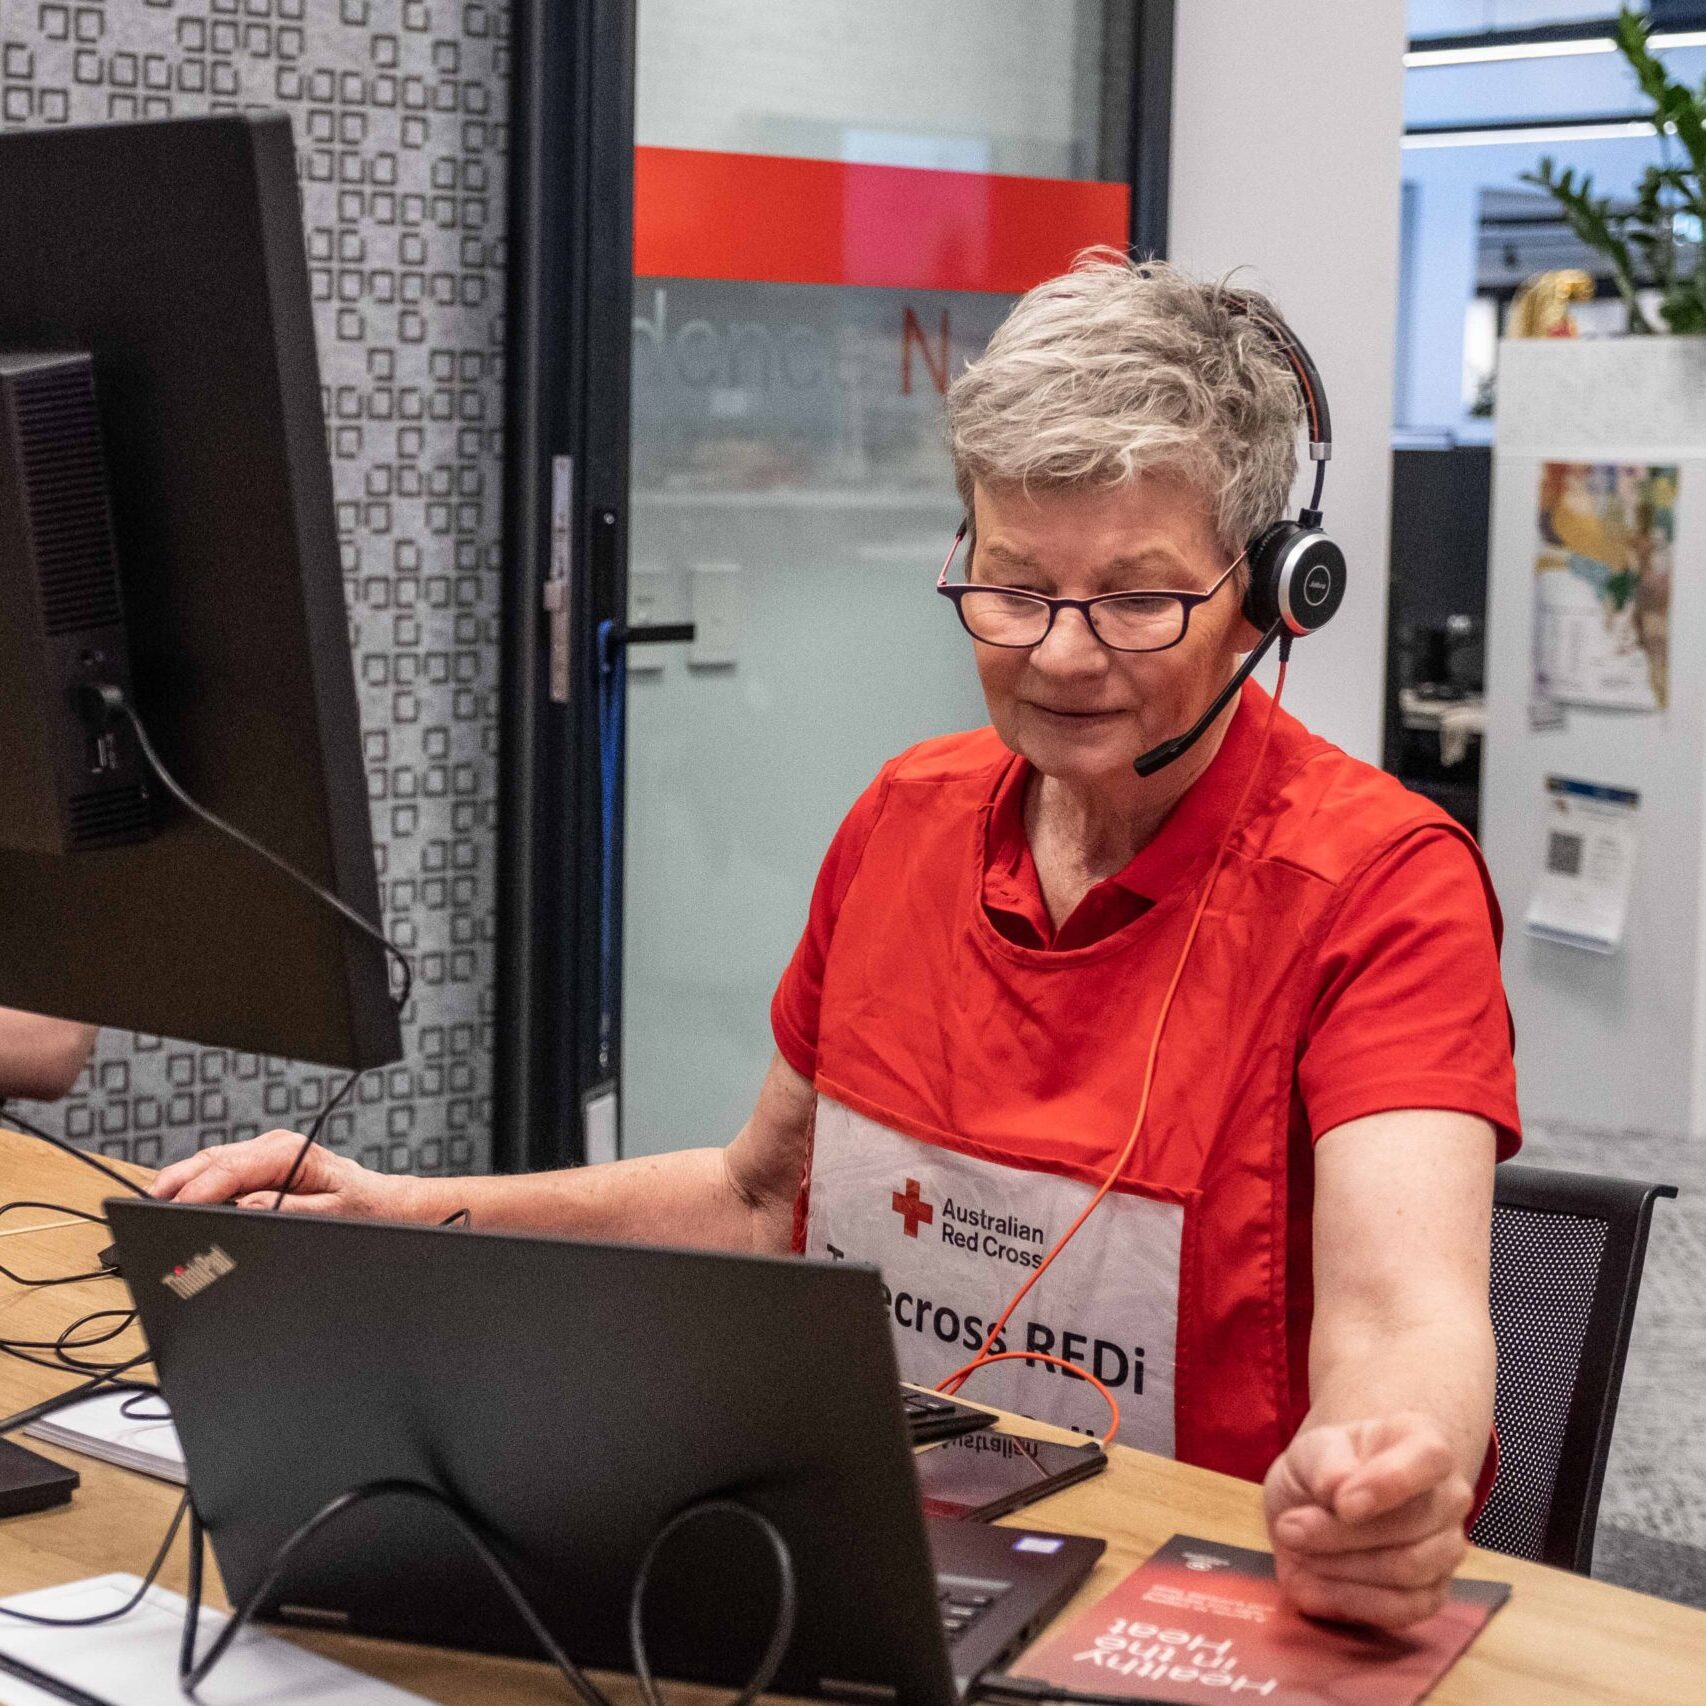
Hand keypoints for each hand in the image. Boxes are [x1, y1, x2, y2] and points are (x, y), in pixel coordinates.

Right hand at [151, 1129, 423, 1219]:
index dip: (197, 1189)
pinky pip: (222, 1171)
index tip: (171, 1209)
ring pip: (212, 1163)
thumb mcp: (332, 1214)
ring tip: (151, 1208)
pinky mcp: (262, 1166)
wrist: (382, 1202)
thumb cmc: (362, 1207)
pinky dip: (198, 1184)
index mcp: (290, 1153)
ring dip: (182, 1182)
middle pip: (213, 1161)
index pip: (231, 1168)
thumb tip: (245, 1206)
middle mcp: (275, 1147)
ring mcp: (266, 1154)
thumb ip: (288, 1210)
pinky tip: (180, 1202)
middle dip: (177, 1182)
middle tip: (144, 1208)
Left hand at [1264, 1413, 1472, 1629]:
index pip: (1429, 1457)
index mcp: (1422, 1443)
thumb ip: (1324, 1462)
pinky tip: (1311, 1583)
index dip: (1389, 1482)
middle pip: (1412, 1525)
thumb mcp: (1309, 1450)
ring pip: (1408, 1569)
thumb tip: (1338, 1488)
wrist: (1317, 1507)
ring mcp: (1446, 1549)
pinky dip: (1347, 1599)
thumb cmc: (1322, 1468)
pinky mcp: (1431, 1595)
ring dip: (1340, 1565)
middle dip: (1340, 1533)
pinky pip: (1400, 1609)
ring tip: (1297, 1549)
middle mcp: (1448, 1496)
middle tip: (1288, 1527)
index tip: (1342, 1503)